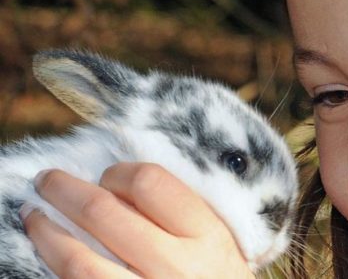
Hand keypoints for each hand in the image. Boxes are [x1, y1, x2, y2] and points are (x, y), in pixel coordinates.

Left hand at [22, 163, 254, 278]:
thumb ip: (187, 217)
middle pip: (104, 214)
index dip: (118, 173)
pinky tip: (49, 252)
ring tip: (34, 216)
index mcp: (207, 236)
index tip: (108, 176)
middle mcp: (177, 266)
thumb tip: (125, 188)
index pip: (150, 184)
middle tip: (49, 181)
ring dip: (46, 231)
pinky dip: (57, 266)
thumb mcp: (220, 245)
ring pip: (78, 259)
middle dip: (65, 191)